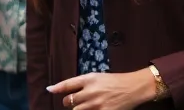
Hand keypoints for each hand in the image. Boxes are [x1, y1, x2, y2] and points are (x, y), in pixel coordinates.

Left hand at [46, 69, 163, 108]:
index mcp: (89, 79)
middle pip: (69, 101)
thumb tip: (65, 89)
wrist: (133, 88)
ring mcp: (96, 104)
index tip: (49, 90)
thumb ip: (82, 82)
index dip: (57, 88)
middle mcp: (90, 91)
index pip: (68, 84)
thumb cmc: (114, 81)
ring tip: (83, 107)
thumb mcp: (97, 77)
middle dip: (68, 103)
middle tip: (72, 102)